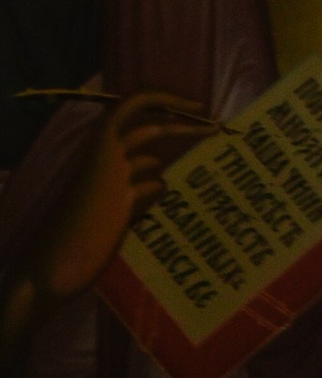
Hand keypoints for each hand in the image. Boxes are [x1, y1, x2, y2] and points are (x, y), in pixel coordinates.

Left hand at [32, 89, 215, 304]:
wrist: (48, 278)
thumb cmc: (76, 241)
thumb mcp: (101, 206)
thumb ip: (127, 188)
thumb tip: (159, 182)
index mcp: (104, 151)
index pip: (138, 104)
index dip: (168, 99)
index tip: (201, 109)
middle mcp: (110, 161)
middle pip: (149, 129)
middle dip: (181, 126)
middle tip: (217, 130)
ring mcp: (113, 185)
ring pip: (148, 157)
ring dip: (172, 155)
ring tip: (204, 160)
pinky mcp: (115, 208)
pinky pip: (144, 185)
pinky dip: (161, 183)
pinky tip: (178, 192)